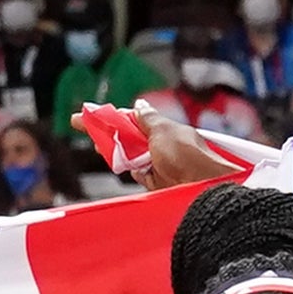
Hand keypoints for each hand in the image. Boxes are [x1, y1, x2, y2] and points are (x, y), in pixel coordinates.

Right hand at [110, 113, 243, 190]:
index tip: (88, 118)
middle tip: (99, 142)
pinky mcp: (162, 183)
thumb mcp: (162, 130)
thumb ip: (147, 118)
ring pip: (134, 160)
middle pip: (131, 141)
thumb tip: (140, 104)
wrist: (203, 189)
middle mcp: (164, 146)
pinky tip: (136, 172)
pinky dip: (137, 175)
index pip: (133, 120)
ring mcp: (163, 166)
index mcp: (165, 129)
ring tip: (116, 155)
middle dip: (113, 141)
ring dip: (124, 159)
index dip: (112, 119)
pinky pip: (142, 178)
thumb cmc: (188, 157)